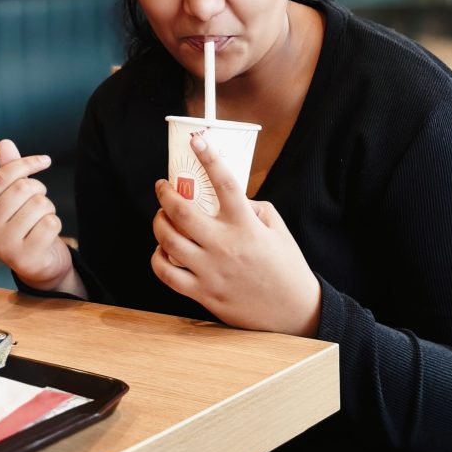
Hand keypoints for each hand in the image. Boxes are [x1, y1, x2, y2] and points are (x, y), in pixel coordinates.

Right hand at [0, 139, 83, 294]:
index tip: (45, 160)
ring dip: (48, 209)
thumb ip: (9, 172)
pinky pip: (50, 223)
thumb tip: (4, 143)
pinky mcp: (24, 258)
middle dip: (39, 190)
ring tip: (41, 220)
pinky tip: (46, 235)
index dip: (26, 163)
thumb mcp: (14, 200)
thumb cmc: (26, 227)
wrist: (39, 266)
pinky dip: (55, 225)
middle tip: (40, 203)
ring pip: (39, 204)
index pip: (1, 176)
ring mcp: (3, 246)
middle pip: (22, 189)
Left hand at [151, 134, 320, 335]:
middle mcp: (225, 245)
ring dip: (158, 222)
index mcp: (246, 225)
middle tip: (162, 185)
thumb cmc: (286, 265)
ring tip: (161, 216)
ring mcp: (211, 270)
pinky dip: (158, 257)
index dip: (209, 158)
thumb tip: (224, 199)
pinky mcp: (203, 293)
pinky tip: (163, 249)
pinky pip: (167, 273)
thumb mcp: (276, 227)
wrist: (294, 312)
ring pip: (168, 240)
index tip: (197, 140)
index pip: (225, 183)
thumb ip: (251, 208)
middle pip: (182, 211)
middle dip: (165, 193)